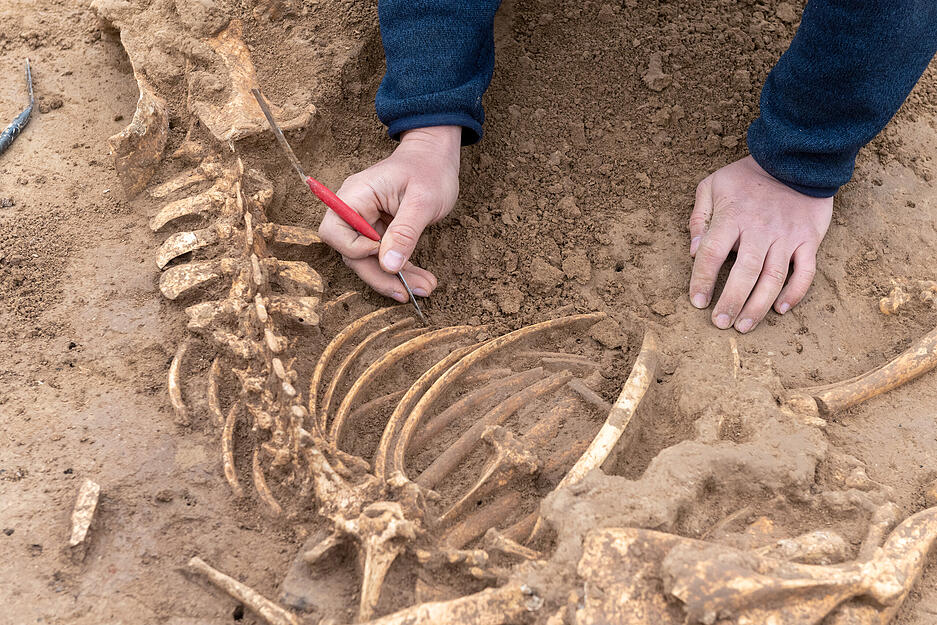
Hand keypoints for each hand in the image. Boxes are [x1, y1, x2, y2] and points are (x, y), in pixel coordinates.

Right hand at [318, 125, 460, 301]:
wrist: (436, 155)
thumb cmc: (429, 169)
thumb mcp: (422, 200)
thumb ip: (405, 232)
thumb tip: (389, 265)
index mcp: (356, 195)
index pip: (334, 231)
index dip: (354, 250)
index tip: (382, 254)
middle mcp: (355, 210)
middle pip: (353, 253)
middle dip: (380, 276)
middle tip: (408, 293)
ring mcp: (367, 221)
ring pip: (370, 260)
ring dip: (395, 278)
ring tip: (424, 289)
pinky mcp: (381, 230)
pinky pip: (385, 256)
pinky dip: (402, 270)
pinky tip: (421, 282)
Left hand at [688, 155, 831, 332]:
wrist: (796, 158)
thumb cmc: (747, 176)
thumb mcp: (713, 185)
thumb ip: (699, 217)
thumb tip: (694, 251)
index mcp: (732, 216)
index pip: (712, 254)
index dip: (702, 280)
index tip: (697, 302)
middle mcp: (759, 229)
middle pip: (744, 272)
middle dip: (731, 302)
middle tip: (720, 324)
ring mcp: (787, 236)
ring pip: (773, 277)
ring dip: (758, 305)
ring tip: (744, 326)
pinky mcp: (809, 239)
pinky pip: (806, 271)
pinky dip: (795, 293)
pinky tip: (781, 309)